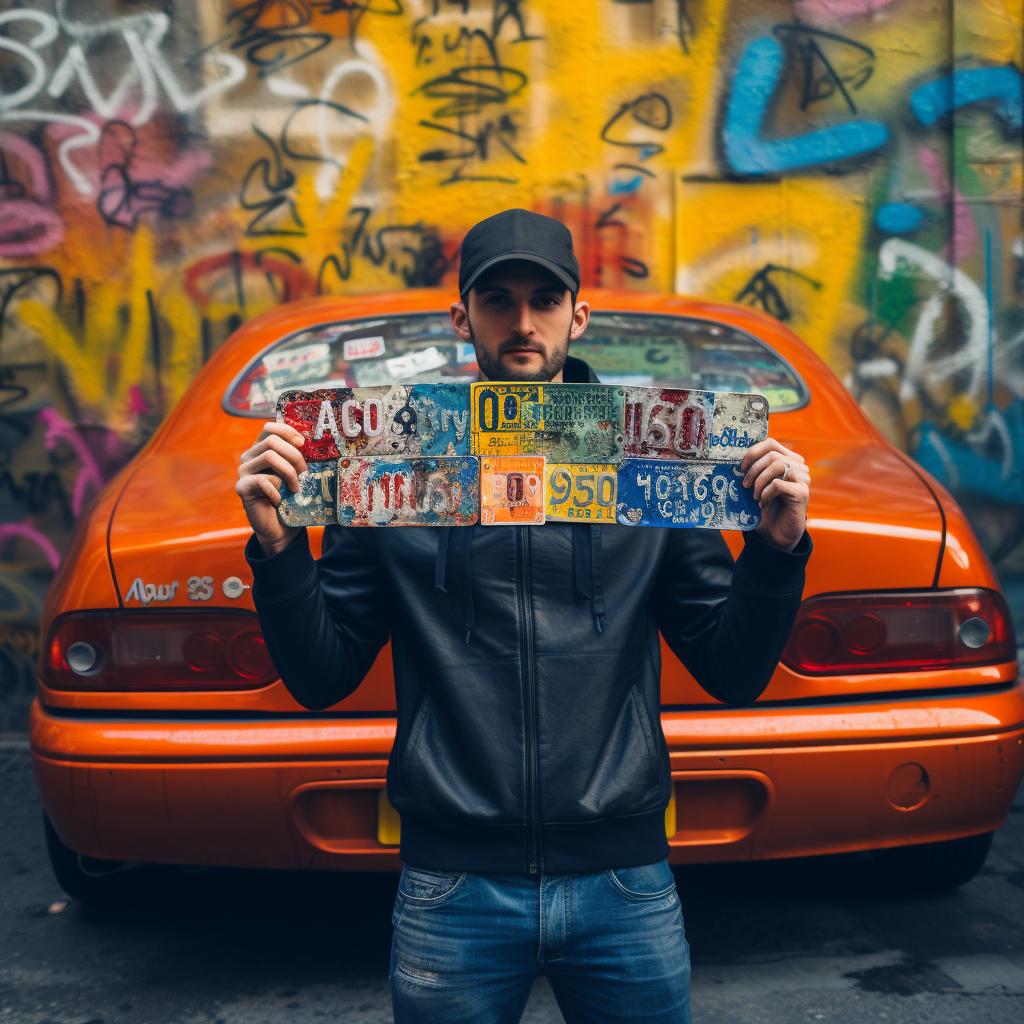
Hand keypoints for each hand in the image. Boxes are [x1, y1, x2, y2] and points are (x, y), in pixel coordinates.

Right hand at [236, 422, 307, 556]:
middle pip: (272, 441)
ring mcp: (243, 472)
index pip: (269, 428)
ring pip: (269, 456)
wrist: (280, 526)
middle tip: (304, 473)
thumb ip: (295, 457)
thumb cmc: (289, 498)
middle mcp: (249, 457)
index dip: (287, 431)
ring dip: (289, 473)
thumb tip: (304, 442)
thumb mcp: (295, 473)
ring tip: (295, 489)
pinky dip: (276, 491)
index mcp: (261, 450)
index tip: (302, 443)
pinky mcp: (242, 487)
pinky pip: (262, 480)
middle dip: (294, 456)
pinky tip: (279, 500)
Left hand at [740, 439, 809, 551]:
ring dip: (760, 482)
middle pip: (772, 455)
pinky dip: (766, 494)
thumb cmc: (766, 506)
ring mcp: (803, 479)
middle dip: (753, 470)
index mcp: (788, 459)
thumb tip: (734, 455)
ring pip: (777, 467)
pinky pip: (779, 484)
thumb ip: (754, 468)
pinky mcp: (802, 493)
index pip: (771, 443)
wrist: (775, 533)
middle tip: (745, 485)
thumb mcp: (758, 483)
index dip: (753, 451)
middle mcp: (799, 466)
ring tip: (754, 496)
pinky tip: (763, 504)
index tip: (741, 467)